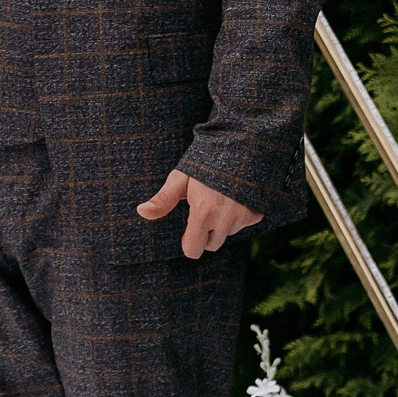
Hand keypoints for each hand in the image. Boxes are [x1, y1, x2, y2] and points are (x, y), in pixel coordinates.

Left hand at [137, 170, 260, 259]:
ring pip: (227, 234)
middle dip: (206, 232)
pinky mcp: (256, 214)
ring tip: (221, 197)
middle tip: (206, 207)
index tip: (188, 227)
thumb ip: (163, 199)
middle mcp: (226, 220)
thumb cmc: (206, 162)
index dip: (188, 241)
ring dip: (223, 223)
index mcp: (204, 213)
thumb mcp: (181, 178)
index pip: (193, 250)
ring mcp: (244, 218)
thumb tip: (141, 211)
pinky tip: (236, 197)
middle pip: (211, 245)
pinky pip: (243, 224)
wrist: (242, 145)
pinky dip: (239, 215)